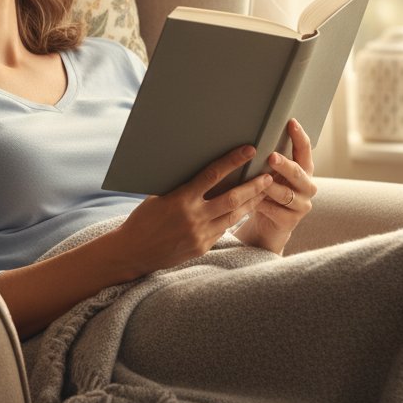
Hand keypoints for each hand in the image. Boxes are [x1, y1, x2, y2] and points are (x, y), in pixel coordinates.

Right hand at [110, 144, 273, 277]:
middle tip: (269, 174)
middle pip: (232, 197)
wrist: (132, 252)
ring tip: (265, 191)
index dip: (233, 161)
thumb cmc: (143, 219)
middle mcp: (193, 217)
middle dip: (254, 185)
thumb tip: (202, 170)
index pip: (213, 175)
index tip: (250, 150)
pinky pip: (223, 229)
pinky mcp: (202, 246)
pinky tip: (244, 209)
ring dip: (251, 202)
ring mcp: (200, 234)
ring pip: (234, 215)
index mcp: (180, 199)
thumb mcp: (159, 197)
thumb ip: (181, 186)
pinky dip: (234, 218)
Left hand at [235, 118, 316, 253]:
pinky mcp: (290, 222)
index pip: (305, 150)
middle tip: (271, 157)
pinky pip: (275, 211)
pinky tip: (251, 202)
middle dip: (285, 165)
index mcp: (304, 170)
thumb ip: (268, 161)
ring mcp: (301, 205)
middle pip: (298, 173)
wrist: (268, 227)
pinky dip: (262, 205)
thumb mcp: (269, 175)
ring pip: (286, 194)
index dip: (299, 136)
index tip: (291, 122)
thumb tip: (250, 137)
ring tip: (261, 182)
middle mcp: (307, 186)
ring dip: (272, 187)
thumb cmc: (267, 193)